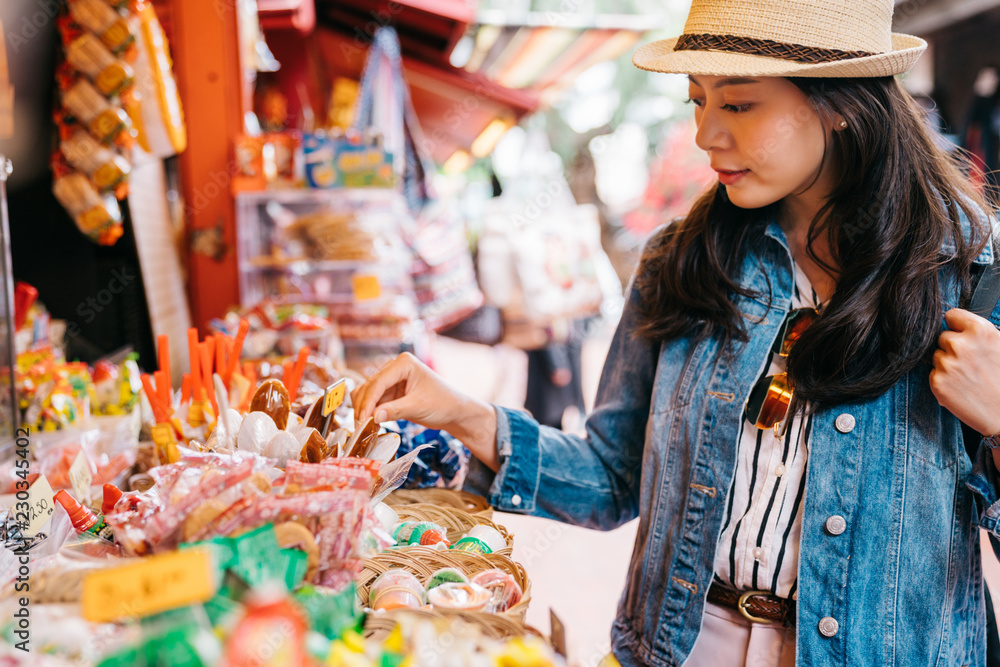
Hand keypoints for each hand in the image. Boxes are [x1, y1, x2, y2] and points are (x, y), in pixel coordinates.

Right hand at [350, 353, 499, 469]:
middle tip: (361, 427)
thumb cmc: (442, 403)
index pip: (378, 382)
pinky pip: (373, 401)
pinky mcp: (390, 392)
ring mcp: (391, 379)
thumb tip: (373, 417)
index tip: (362, 418)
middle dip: (363, 406)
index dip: (368, 401)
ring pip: (367, 394)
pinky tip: (372, 424)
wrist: (453, 411)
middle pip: (369, 386)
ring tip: (366, 427)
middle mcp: (394, 367)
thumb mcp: (418, 407)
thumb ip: (395, 411)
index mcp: (403, 363)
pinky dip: (370, 412)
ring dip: (365, 410)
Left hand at [931, 309, 999, 435]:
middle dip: (952, 347)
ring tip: (968, 377)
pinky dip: (943, 380)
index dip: (956, 325)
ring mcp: (946, 364)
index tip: (961, 333)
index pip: (951, 315)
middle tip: (970, 363)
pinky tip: (961, 388)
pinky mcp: (937, 382)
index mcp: (980, 331)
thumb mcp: (999, 346)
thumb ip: (977, 333)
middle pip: (942, 337)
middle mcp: (960, 345)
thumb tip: (957, 323)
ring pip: (937, 356)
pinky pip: (934, 373)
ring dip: (947, 364)